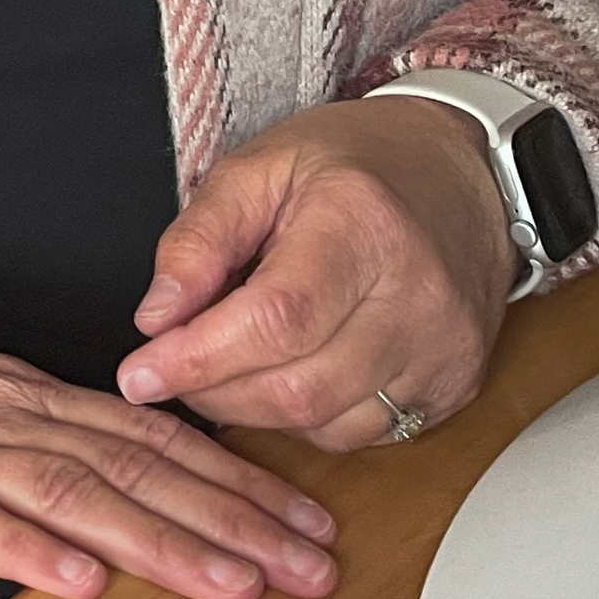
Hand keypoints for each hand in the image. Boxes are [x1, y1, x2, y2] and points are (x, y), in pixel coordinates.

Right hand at [0, 329, 337, 598]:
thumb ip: (31, 427)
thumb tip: (119, 454)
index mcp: (13, 393)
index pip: (147, 434)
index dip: (233, 476)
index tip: (305, 516)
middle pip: (132, 464)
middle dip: (231, 516)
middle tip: (310, 562)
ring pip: (71, 493)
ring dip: (161, 539)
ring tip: (235, 584)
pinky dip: (28, 549)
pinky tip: (83, 580)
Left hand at [117, 97, 518, 451]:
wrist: (458, 173)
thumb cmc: (354, 163)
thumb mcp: (256, 168)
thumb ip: (198, 240)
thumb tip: (156, 318)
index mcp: (364, 226)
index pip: (275, 320)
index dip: (199, 357)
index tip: (139, 373)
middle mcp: (418, 299)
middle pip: (296, 386)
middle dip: (213, 390)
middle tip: (171, 367)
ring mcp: (445, 351)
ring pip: (326, 423)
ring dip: (255, 410)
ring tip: (228, 362)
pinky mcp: (456, 387)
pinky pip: (363, 435)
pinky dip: (307, 417)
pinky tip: (287, 372)